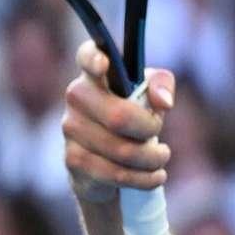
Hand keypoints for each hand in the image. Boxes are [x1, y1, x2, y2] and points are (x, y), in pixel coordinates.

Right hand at [62, 40, 174, 202]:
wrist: (105, 163)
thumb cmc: (132, 117)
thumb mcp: (150, 96)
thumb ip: (160, 84)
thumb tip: (163, 102)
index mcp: (96, 74)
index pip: (87, 56)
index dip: (93, 58)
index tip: (104, 63)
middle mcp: (77, 97)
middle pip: (118, 116)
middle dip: (149, 129)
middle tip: (158, 131)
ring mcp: (71, 129)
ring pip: (122, 150)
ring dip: (152, 158)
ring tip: (161, 157)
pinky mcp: (73, 161)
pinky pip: (116, 174)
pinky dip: (144, 178)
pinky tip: (155, 176)